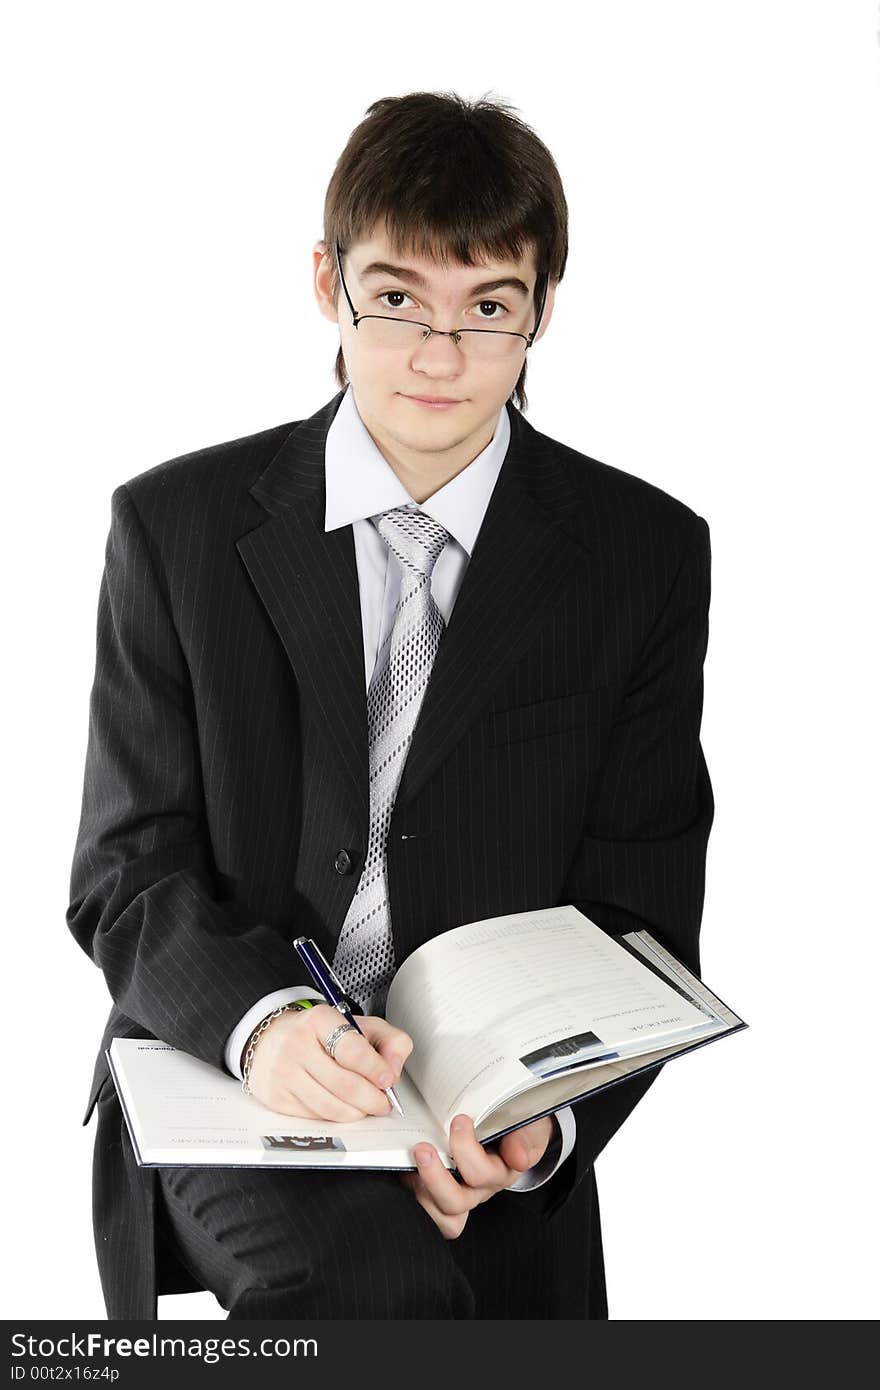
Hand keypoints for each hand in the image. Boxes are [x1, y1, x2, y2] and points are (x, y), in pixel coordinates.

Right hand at [246, 1004, 412, 1120]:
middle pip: (344, 1084)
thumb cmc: (322, 1034)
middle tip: (383, 1102)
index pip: (352, 1050)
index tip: (388, 1080)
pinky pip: (315, 1116)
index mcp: (319, 1019)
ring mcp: (283, 1072)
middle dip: (372, 1099)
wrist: (274, 1038)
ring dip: (357, 1112)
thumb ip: (390, 1041)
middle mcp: (296, 1044)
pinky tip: (343, 1106)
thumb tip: (393, 1071)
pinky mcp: (276, 1097)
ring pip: (330, 1106)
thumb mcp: (361, 1025)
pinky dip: (336, 1116)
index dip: (376, 1069)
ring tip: (366, 1107)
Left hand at [399, 1113, 554, 1238]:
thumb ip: (525, 1138)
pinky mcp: (442, 1194)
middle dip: (436, 1177)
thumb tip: (518, 1158)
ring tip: (413, 1160)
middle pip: (457, 1201)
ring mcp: (462, 1195)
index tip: (459, 1120)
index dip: (466, 1151)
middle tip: (423, 1148)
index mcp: (502, 1171)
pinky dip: (415, 1194)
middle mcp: (481, 1190)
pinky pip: (430, 1211)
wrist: (513, 1129)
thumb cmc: (517, 1125)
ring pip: (443, 1215)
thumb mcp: (529, 1125)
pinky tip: (407, 1170)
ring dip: (423, 1189)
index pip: (484, 1174)